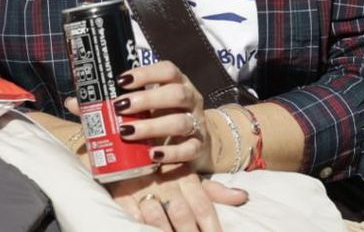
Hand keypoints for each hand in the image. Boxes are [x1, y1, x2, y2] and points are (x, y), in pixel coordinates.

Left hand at [68, 60, 209, 167]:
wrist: (195, 141)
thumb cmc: (160, 117)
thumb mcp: (140, 107)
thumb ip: (108, 104)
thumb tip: (73, 102)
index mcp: (176, 82)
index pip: (167, 69)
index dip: (145, 73)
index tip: (120, 81)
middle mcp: (190, 99)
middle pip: (175, 94)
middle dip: (147, 99)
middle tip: (120, 107)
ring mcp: (197, 123)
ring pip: (181, 121)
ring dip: (153, 127)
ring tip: (127, 132)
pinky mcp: (199, 147)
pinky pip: (189, 149)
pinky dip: (170, 153)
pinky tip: (152, 155)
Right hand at [108, 168, 246, 231]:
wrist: (122, 140)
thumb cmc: (159, 162)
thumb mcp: (187, 172)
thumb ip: (213, 189)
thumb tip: (243, 197)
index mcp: (184, 175)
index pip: (203, 207)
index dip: (211, 228)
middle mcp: (165, 181)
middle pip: (182, 215)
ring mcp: (141, 187)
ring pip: (157, 217)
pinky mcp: (120, 192)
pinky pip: (130, 214)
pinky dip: (138, 227)